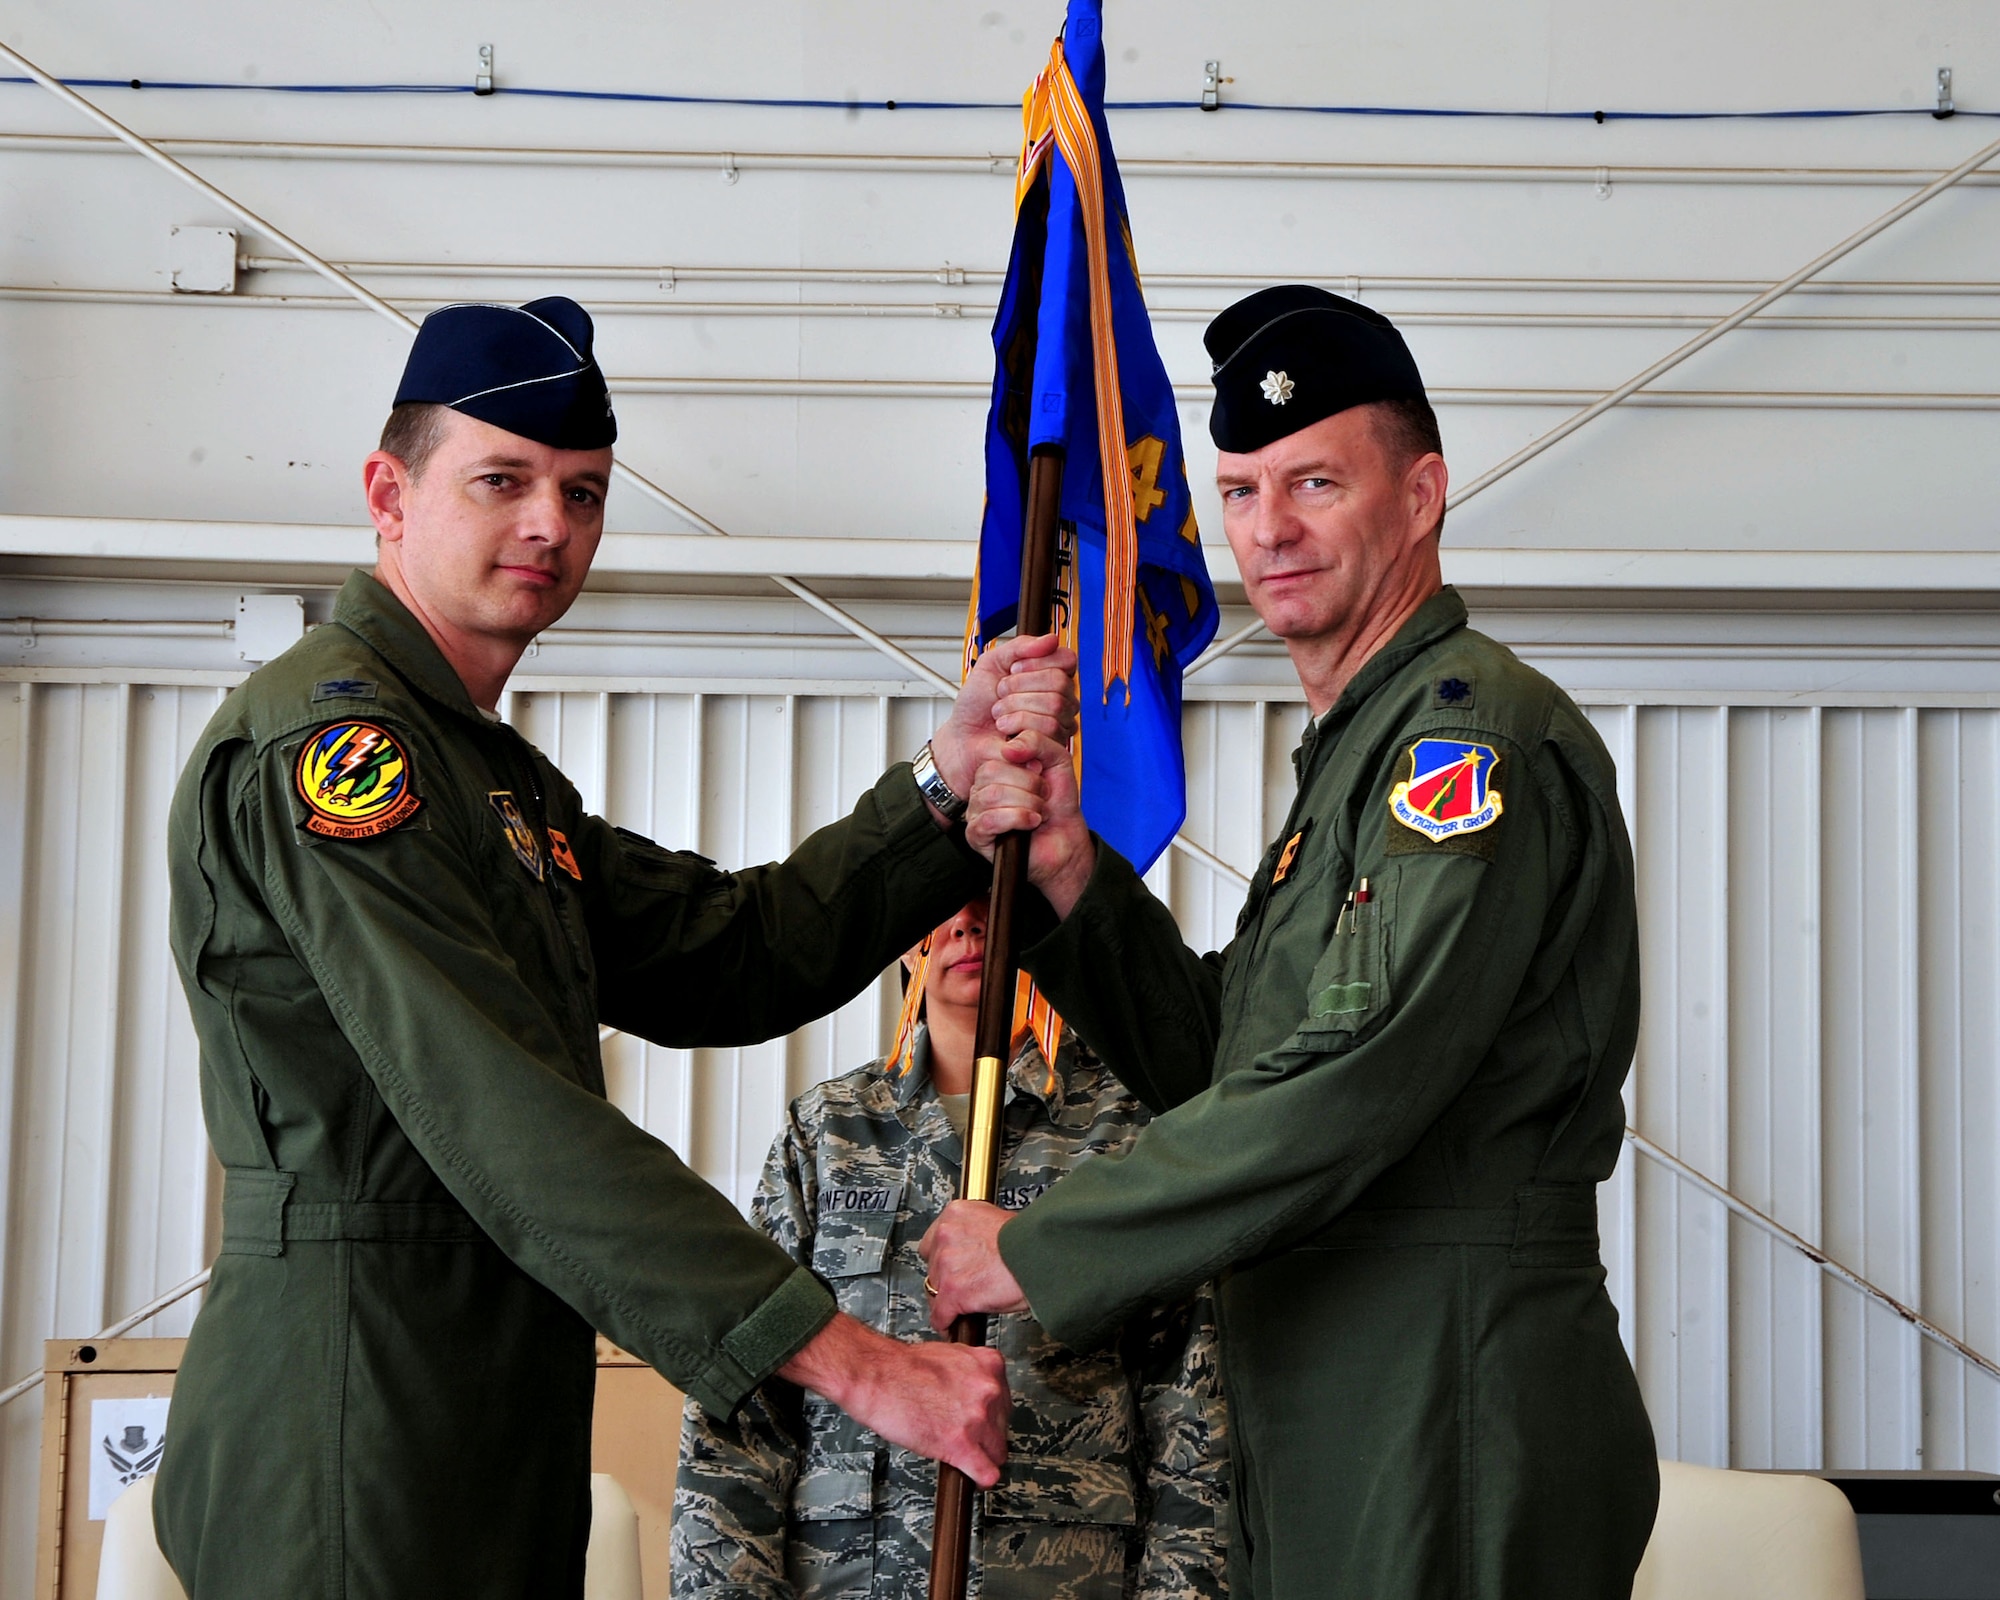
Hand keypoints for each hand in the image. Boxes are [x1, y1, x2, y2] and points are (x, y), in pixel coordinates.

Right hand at [778, 1312, 1008, 1484]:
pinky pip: (987, 1473)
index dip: (990, 1414)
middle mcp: (988, 1390)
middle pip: (1002, 1426)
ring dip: (981, 1456)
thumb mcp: (950, 1356)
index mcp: (989, 1365)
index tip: (980, 1422)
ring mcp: (977, 1418)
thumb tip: (977, 1393)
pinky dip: (981, 1479)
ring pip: (997, 1452)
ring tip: (963, 1455)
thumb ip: (970, 1374)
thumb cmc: (903, 1367)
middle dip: (985, 1435)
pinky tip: (973, 1478)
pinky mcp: (961, 1444)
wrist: (878, 1377)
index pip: (1004, 1400)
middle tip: (965, 1436)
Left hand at [920, 1200, 1030, 1333]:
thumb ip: (976, 1232)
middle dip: (945, 1278)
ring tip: (960, 1308)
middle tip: (962, 1286)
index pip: (933, 1239)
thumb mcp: (997, 1221)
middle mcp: (947, 1235)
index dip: (942, 1257)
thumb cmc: (1030, 1241)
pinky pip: (940, 1314)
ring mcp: (947, 1263)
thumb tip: (974, 1247)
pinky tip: (951, 1327)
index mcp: (956, 1214)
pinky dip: (945, 1323)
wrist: (1041, 1257)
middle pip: (931, 1265)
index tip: (950, 1266)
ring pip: (933, 1291)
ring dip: (946, 1300)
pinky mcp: (953, 1290)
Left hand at [927, 634, 1077, 819]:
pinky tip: (1007, 731)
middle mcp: (1060, 698)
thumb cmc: (976, 704)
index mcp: (1050, 675)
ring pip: (1055, 705)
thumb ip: (1021, 646)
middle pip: (1059, 682)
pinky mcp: (1052, 747)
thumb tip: (1052, 639)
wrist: (963, 737)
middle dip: (1019, 686)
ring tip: (1001, 714)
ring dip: (1016, 707)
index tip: (1012, 670)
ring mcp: (1059, 723)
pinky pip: (1048, 728)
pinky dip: (1018, 725)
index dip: (1035, 663)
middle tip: (1000, 695)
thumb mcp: (992, 663)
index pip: (1065, 660)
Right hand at [963, 731, 1095, 917]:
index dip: (1026, 762)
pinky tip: (1031, 823)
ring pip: (991, 795)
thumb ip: (1037, 740)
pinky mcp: (976, 835)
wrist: (1066, 840)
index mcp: (996, 768)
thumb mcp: (1057, 760)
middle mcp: (982, 788)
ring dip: (1027, 803)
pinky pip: (989, 820)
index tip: (1042, 773)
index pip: (997, 752)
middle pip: (991, 772)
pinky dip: (1018, 819)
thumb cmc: (1058, 804)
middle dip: (1028, 784)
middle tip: (1043, 796)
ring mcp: (976, 811)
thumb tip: (1010, 748)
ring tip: (1039, 811)